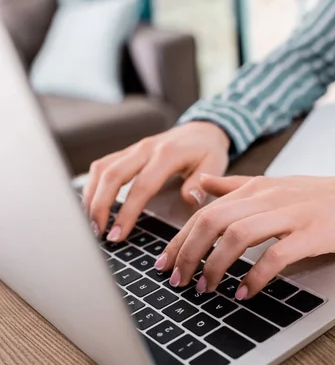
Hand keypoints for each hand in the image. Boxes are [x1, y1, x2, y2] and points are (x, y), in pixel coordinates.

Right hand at [83, 122, 229, 240]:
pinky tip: (90, 206)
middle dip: (100, 206)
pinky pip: (102, 166)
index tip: (118, 235)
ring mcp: (133, 149)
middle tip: (97, 233)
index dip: (127, 212)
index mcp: (167, 154)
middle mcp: (145, 149)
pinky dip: (92, 187)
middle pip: (113, 175)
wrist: (201, 130)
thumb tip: (189, 200)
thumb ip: (202, 183)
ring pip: (102, 169)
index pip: (142, 186)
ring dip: (91, 197)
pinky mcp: (126, 153)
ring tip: (91, 224)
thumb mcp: (215, 164)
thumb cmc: (207, 151)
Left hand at [158, 171, 334, 299]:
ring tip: (205, 288)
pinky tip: (244, 292)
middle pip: (212, 221)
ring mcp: (291, 214)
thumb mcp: (274, 185)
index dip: (179, 240)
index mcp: (255, 188)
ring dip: (215, 265)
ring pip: (237, 235)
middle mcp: (267, 197)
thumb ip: (234, 186)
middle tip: (177, 281)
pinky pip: (276, 255)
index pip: (204, 212)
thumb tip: (199, 187)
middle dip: (188, 253)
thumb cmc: (322, 196)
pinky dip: (255, 276)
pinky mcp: (313, 233)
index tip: (164, 264)